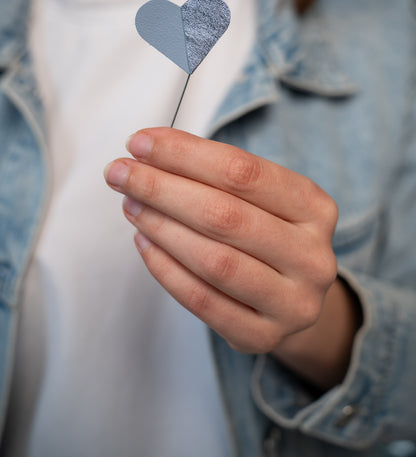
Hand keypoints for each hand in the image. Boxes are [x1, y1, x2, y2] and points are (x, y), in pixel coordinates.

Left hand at [104, 128, 338, 358]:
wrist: (292, 298)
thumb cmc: (265, 232)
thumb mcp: (259, 198)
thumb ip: (214, 174)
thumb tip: (148, 151)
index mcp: (315, 208)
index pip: (244, 172)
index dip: (186, 154)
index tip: (140, 142)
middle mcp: (313, 257)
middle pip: (225, 216)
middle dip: (162, 188)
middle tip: (119, 172)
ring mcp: (292, 303)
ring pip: (214, 260)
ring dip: (160, 227)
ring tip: (130, 204)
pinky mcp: (262, 337)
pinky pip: (202, 301)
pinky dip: (164, 268)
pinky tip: (144, 241)